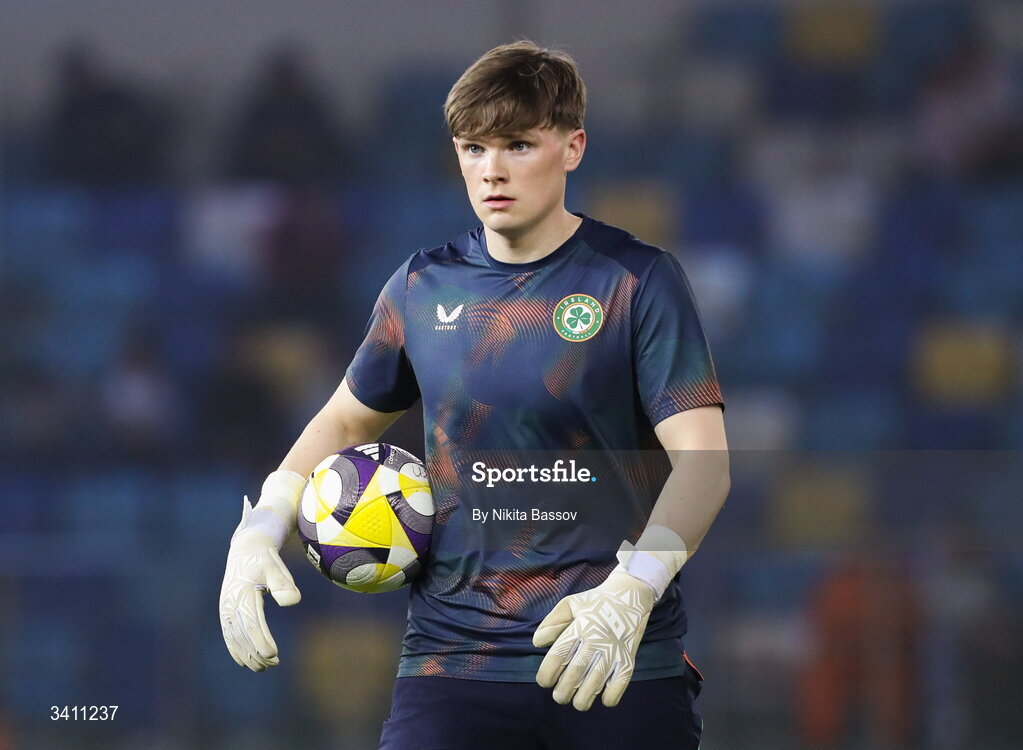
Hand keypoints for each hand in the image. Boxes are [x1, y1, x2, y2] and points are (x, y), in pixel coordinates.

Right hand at [219, 498, 300, 671]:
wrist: (246, 549)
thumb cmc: (265, 559)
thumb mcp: (275, 566)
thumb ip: (283, 583)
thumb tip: (291, 602)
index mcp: (243, 594)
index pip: (253, 624)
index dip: (262, 642)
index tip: (274, 655)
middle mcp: (231, 603)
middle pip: (242, 635)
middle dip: (256, 653)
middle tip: (273, 664)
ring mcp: (226, 608)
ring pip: (234, 638)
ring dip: (246, 655)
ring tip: (261, 668)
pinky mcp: (225, 611)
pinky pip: (228, 634)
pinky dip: (235, 649)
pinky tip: (244, 661)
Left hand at [533, 569, 654, 710]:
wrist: (630, 596)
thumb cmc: (595, 602)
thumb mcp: (570, 604)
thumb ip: (551, 623)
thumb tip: (537, 643)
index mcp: (579, 627)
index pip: (557, 657)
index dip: (547, 674)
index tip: (544, 681)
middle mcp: (596, 641)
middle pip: (574, 675)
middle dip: (562, 692)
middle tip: (559, 696)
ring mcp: (613, 652)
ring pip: (595, 684)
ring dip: (583, 699)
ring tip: (576, 702)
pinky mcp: (628, 659)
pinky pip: (619, 684)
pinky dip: (610, 697)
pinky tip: (602, 697)